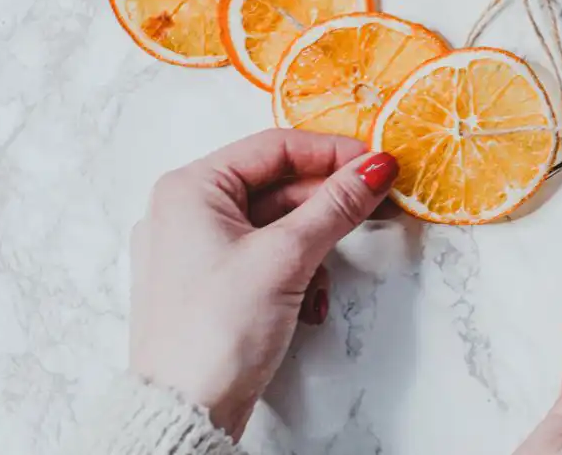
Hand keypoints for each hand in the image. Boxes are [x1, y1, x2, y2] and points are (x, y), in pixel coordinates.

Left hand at [128, 129, 398, 439]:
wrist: (184, 413)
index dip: (332, 152)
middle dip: (327, 204)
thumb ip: (336, 205)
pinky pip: (263, 255)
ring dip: (313, 245)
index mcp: (190, 188)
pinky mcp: (209, 284)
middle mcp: (185, 211)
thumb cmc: (216, 331)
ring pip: (275, 223)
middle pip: (277, 185)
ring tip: (329, 275)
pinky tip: (309, 301)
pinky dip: (294, 270)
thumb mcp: (287, 257)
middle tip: (378, 206)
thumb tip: (377, 167)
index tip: (378, 163)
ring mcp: (194, 249)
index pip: (275, 147)